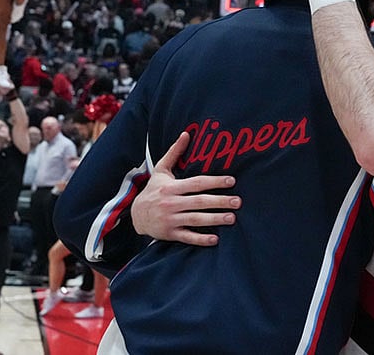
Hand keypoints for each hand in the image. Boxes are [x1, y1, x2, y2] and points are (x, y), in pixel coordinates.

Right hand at [132, 131, 241, 245]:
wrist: (135, 215)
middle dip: (220, 201)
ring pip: (195, 219)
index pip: (197, 183)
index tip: (232, 181)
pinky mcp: (170, 234)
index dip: (215, 181)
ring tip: (232, 218)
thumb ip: (175, 152)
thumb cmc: (153, 190)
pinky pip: (187, 237)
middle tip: (238, 202)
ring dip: (215, 219)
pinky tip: (215, 239)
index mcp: (172, 187)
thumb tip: (186, 133)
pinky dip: (200, 239)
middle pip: (199, 202)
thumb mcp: (161, 170)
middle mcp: (171, 203)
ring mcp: (170, 219)